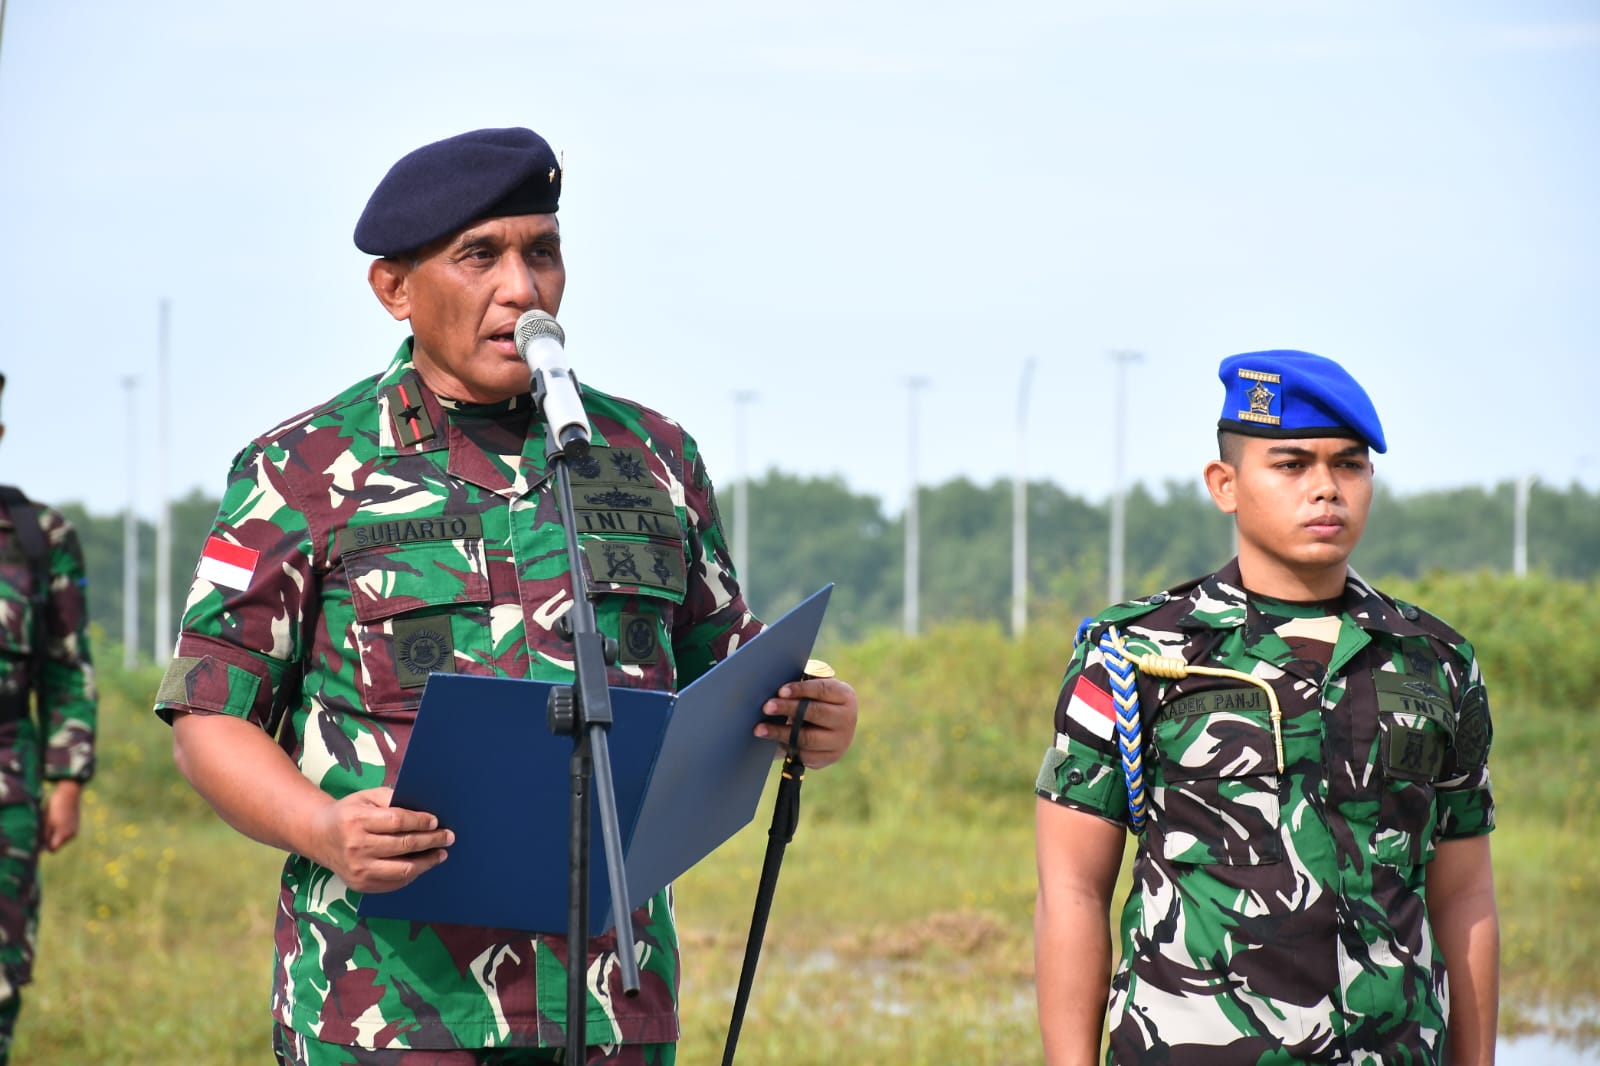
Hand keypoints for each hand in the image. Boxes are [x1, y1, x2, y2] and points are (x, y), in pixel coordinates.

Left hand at [41, 780, 82, 852]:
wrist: (69, 792)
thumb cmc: (55, 806)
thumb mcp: (46, 821)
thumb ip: (44, 835)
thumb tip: (41, 847)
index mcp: (64, 834)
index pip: (52, 849)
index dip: (44, 846)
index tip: (39, 838)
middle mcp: (71, 834)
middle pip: (57, 844)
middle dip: (50, 839)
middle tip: (45, 827)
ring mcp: (75, 829)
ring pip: (61, 838)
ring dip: (55, 834)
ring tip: (52, 821)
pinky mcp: (76, 825)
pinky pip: (66, 833)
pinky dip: (61, 829)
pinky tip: (58, 818)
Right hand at [306, 786, 453, 893]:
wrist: (319, 836)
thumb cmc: (349, 813)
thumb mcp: (366, 797)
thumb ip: (393, 800)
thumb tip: (424, 812)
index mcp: (357, 820)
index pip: (397, 822)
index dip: (420, 822)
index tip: (436, 821)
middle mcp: (356, 847)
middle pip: (403, 846)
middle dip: (431, 841)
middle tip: (448, 837)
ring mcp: (358, 869)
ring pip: (402, 869)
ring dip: (427, 862)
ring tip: (441, 854)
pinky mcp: (360, 885)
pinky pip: (394, 883)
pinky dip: (412, 874)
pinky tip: (422, 865)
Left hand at [755, 675, 857, 768]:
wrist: (830, 727)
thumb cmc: (816, 701)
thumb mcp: (815, 688)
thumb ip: (804, 683)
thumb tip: (780, 688)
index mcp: (845, 695)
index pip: (822, 690)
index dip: (801, 689)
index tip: (780, 691)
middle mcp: (847, 719)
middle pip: (816, 713)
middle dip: (788, 708)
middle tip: (766, 707)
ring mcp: (841, 741)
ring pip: (808, 738)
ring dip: (780, 732)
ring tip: (760, 728)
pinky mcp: (830, 757)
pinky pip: (805, 755)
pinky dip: (788, 747)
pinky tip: (775, 740)